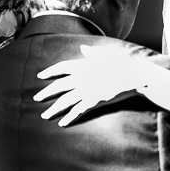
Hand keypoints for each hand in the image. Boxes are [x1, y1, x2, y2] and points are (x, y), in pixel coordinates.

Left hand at [34, 44, 156, 125]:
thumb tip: (83, 47)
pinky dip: (70, 118)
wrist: (133, 76)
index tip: (40, 76)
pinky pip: (78, 111)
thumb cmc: (121, 63)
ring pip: (65, 101)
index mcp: (82, 65)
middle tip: (36, 98)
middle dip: (46, 93)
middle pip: (58, 86)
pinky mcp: (93, 101)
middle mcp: (80, 78)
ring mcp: (86, 90)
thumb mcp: (105, 54)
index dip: (49, 72)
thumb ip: (92, 52)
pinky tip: (62, 123)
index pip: (61, 68)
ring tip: (44, 116)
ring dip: (54, 109)